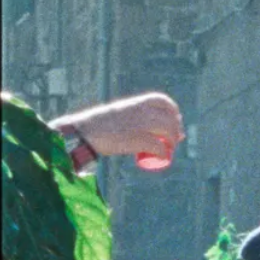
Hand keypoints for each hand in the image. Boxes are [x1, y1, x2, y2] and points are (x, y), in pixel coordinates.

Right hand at [49, 92, 183, 157]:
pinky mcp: (138, 139)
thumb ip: (132, 115)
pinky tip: (163, 158)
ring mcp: (141, 124)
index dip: (173, 111)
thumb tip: (146, 122)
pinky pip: (158, 146)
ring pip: (168, 131)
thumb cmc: (98, 125)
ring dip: (172, 141)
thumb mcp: (119, 113)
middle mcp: (141, 110)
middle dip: (176, 129)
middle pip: (169, 118)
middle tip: (175, 139)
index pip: (163, 101)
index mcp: (136, 102)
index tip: (175, 120)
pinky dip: (163, 153)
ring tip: (169, 149)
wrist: (83, 133)